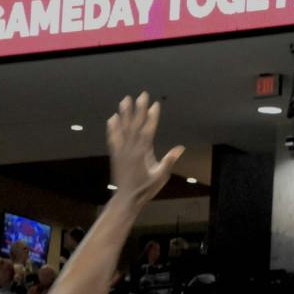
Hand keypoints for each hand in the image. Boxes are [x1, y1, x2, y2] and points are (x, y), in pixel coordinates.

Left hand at [106, 92, 183, 209]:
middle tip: (141, 95)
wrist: (127, 198)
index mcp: (143, 152)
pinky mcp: (115, 154)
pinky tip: (113, 118)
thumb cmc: (146, 189)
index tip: (155, 104)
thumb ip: (169, 161)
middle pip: (135, 124)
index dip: (152, 116)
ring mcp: (122, 150)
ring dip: (125, 113)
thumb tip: (180, 148)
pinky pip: (113, 137)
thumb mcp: (161, 176)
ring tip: (125, 100)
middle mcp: (131, 148)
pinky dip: (113, 127)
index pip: (148, 130)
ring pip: (123, 127)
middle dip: (139, 108)